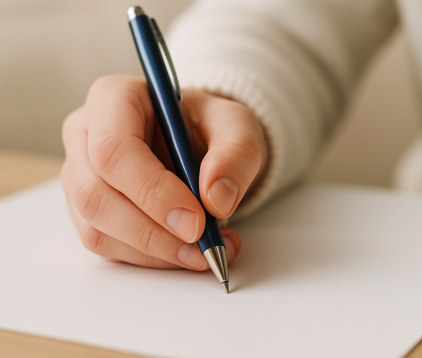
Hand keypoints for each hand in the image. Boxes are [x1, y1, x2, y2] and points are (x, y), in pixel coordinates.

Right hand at [61, 75, 266, 269]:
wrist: (194, 141)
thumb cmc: (206, 126)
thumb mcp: (236, 125)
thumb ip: (236, 153)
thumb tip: (216, 200)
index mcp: (113, 99)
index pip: (113, 149)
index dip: (152, 191)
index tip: (196, 221)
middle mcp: (86, 136)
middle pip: (95, 195)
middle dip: (153, 232)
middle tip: (203, 246)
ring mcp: (81, 175)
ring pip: (97, 228)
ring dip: (153, 252)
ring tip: (203, 251)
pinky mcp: (89, 208)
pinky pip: (106, 245)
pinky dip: (149, 258)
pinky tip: (184, 250)